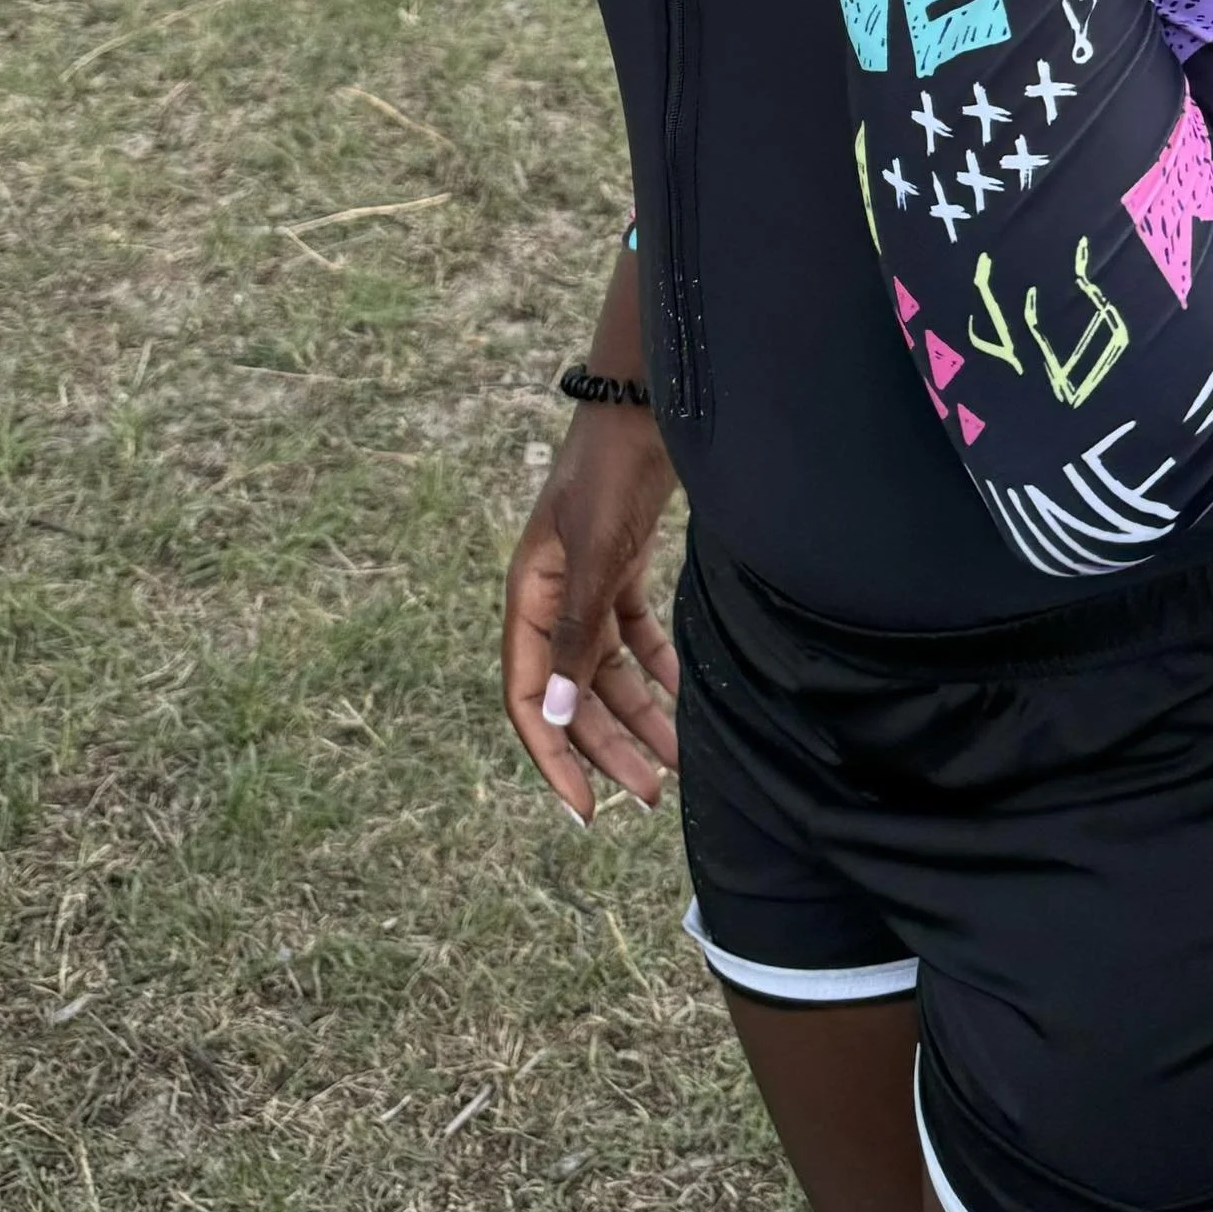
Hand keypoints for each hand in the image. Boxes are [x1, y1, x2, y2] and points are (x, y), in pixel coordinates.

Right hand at [502, 401, 679, 829]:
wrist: (648, 402)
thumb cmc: (611, 470)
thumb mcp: (593, 555)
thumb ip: (574, 633)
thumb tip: (551, 712)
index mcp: (528, 599)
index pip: (527, 698)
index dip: (554, 756)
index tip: (587, 809)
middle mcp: (551, 598)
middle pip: (572, 693)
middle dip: (608, 748)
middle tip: (652, 797)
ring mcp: (587, 583)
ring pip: (608, 672)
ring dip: (639, 718)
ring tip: (677, 763)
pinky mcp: (621, 568)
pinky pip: (635, 637)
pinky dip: (658, 669)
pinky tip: (685, 697)